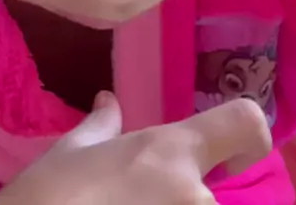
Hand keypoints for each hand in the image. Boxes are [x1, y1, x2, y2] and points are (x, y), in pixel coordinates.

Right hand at [0, 93, 270, 204]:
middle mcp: (192, 192)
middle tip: (129, 199)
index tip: (228, 154)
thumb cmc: (50, 192)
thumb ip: (102, 125)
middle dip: (175, 197)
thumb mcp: (71, 151)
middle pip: (207, 189)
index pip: (245, 123)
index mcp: (171, 150)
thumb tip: (110, 101)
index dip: (244, 137)